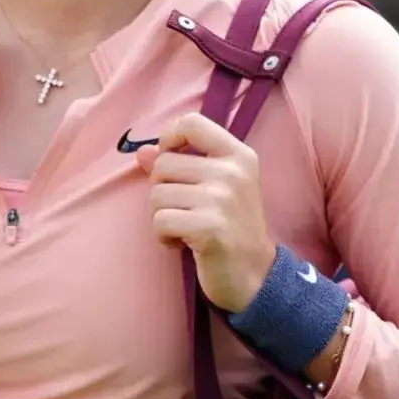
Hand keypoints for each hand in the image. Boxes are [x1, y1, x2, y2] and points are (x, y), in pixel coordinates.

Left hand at [135, 112, 276, 314]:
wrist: (256, 276)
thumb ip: (181, 165)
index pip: (191, 123)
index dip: (169, 139)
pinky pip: (160, 221)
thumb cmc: (232, 229)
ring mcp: (222, 199)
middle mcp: (233, 172)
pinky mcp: (209, 226)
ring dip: (161, 217)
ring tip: (185, 228)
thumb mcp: (216, 189)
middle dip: (162, 191)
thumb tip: (142, 152)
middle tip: (183, 210)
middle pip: (164, 164)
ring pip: (157, 194)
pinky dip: (164, 237)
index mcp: (239, 155)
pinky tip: (183, 243)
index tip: (171, 161)